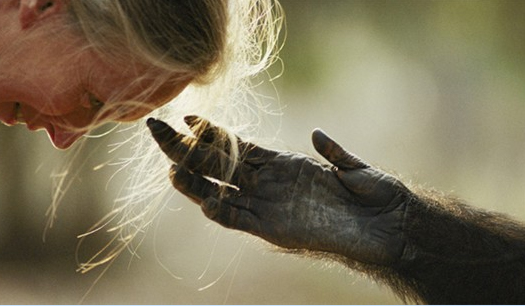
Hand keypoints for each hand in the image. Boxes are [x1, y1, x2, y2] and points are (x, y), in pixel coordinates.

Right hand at [146, 116, 409, 265]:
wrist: (390, 229)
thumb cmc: (376, 196)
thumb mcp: (352, 168)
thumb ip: (332, 152)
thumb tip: (315, 134)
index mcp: (283, 165)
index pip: (237, 146)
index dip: (211, 132)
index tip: (187, 116)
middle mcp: (269, 184)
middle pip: (218, 164)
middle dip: (186, 148)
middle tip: (157, 129)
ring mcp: (270, 206)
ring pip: (221, 192)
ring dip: (196, 183)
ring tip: (170, 168)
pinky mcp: (275, 229)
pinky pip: (241, 220)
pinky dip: (222, 211)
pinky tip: (205, 202)